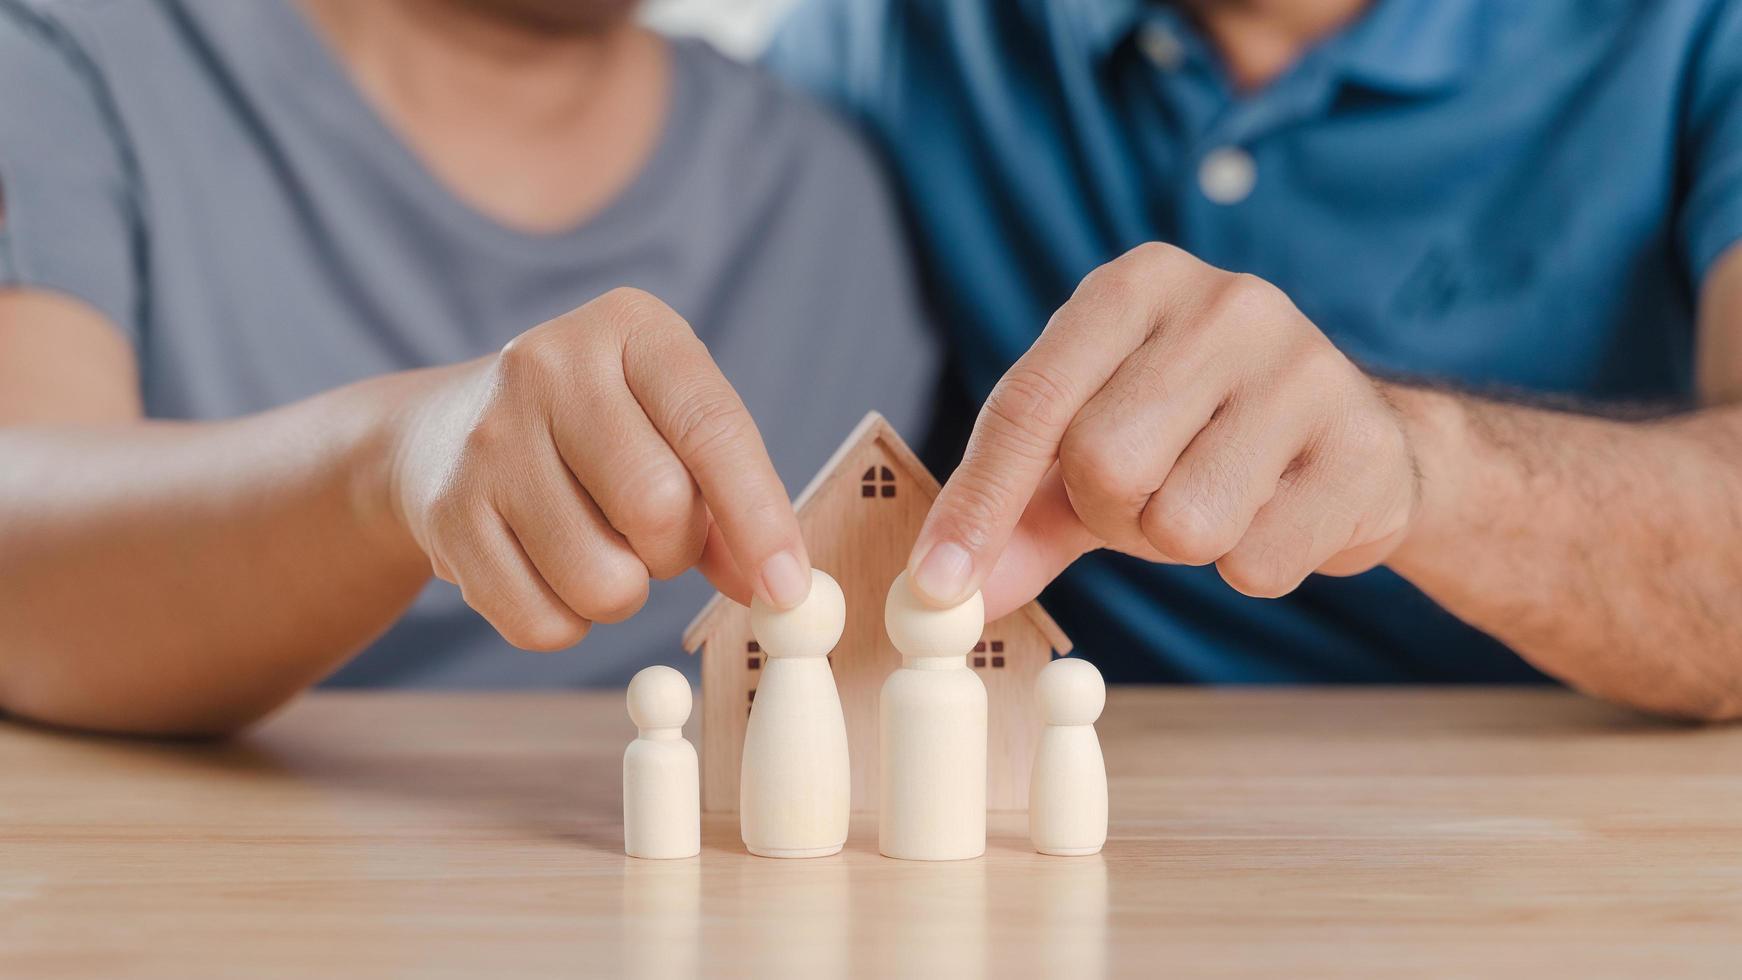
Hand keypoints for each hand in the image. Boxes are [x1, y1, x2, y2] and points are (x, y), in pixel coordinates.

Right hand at [389, 287, 810, 649]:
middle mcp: (549, 365)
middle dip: (675, 552)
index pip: (713, 427)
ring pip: (603, 581)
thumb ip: (728, 502)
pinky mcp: (447, 513)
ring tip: (597, 548)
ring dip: (622, 593)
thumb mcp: (667, 428)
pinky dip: (565, 622)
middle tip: (655, 540)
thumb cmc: (594, 436)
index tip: (788, 589)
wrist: (440, 435)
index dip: (761, 518)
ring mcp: (489, 439)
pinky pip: (541, 622)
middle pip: (658, 508)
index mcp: (631, 327)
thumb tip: (777, 589)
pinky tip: (547, 570)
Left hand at [909, 243, 1420, 617]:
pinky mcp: (1362, 445)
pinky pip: (1258, 562)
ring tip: (1219, 500)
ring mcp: (1303, 366)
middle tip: (1150, 498)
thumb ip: (1017, 515)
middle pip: (1101, 462)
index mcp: (1134, 286)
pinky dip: (1253, 566)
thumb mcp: (1094, 455)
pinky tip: (1280, 514)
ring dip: (1181, 544)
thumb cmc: (1201, 441)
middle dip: (1110, 513)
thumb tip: (941, 594)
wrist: (1358, 444)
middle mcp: (1222, 304)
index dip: (977, 503)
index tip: (935, 584)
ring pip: (1180, 521)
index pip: (1029, 400)